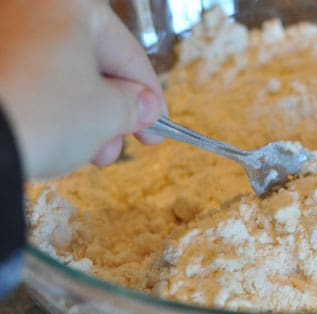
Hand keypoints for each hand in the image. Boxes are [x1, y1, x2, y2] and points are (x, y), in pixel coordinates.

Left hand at [0, 0, 163, 178]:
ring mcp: (1, 31)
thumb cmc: (39, 114)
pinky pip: (25, 77)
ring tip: (84, 150)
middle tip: (117, 144)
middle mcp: (28, 6)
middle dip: (109, 110)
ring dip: (79, 113)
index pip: (128, 52)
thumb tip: (142, 106)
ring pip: (55, 72)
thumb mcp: (107, 113)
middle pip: (89, 61)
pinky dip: (44, 106)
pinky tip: (51, 135)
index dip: (149, 96)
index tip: (156, 125)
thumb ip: (133, 106)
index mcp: (69, 3)